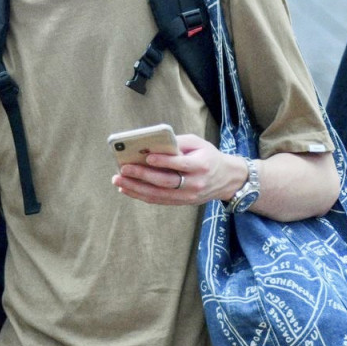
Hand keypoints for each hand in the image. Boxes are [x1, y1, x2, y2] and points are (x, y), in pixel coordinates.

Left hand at [113, 134, 247, 205]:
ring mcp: (188, 196)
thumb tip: (153, 143)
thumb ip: (178, 143)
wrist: (227, 179)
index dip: (164, 161)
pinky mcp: (183, 203)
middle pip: (165, 182)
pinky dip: (141, 195)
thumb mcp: (199, 143)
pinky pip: (159, 200)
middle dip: (142, 175)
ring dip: (136, 188)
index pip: (180, 164)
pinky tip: (127, 189)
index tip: (147, 156)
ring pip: (159, 194)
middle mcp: (195, 183)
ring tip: (119, 181)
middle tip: (123, 169)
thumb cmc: (208, 156)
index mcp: (201, 165)